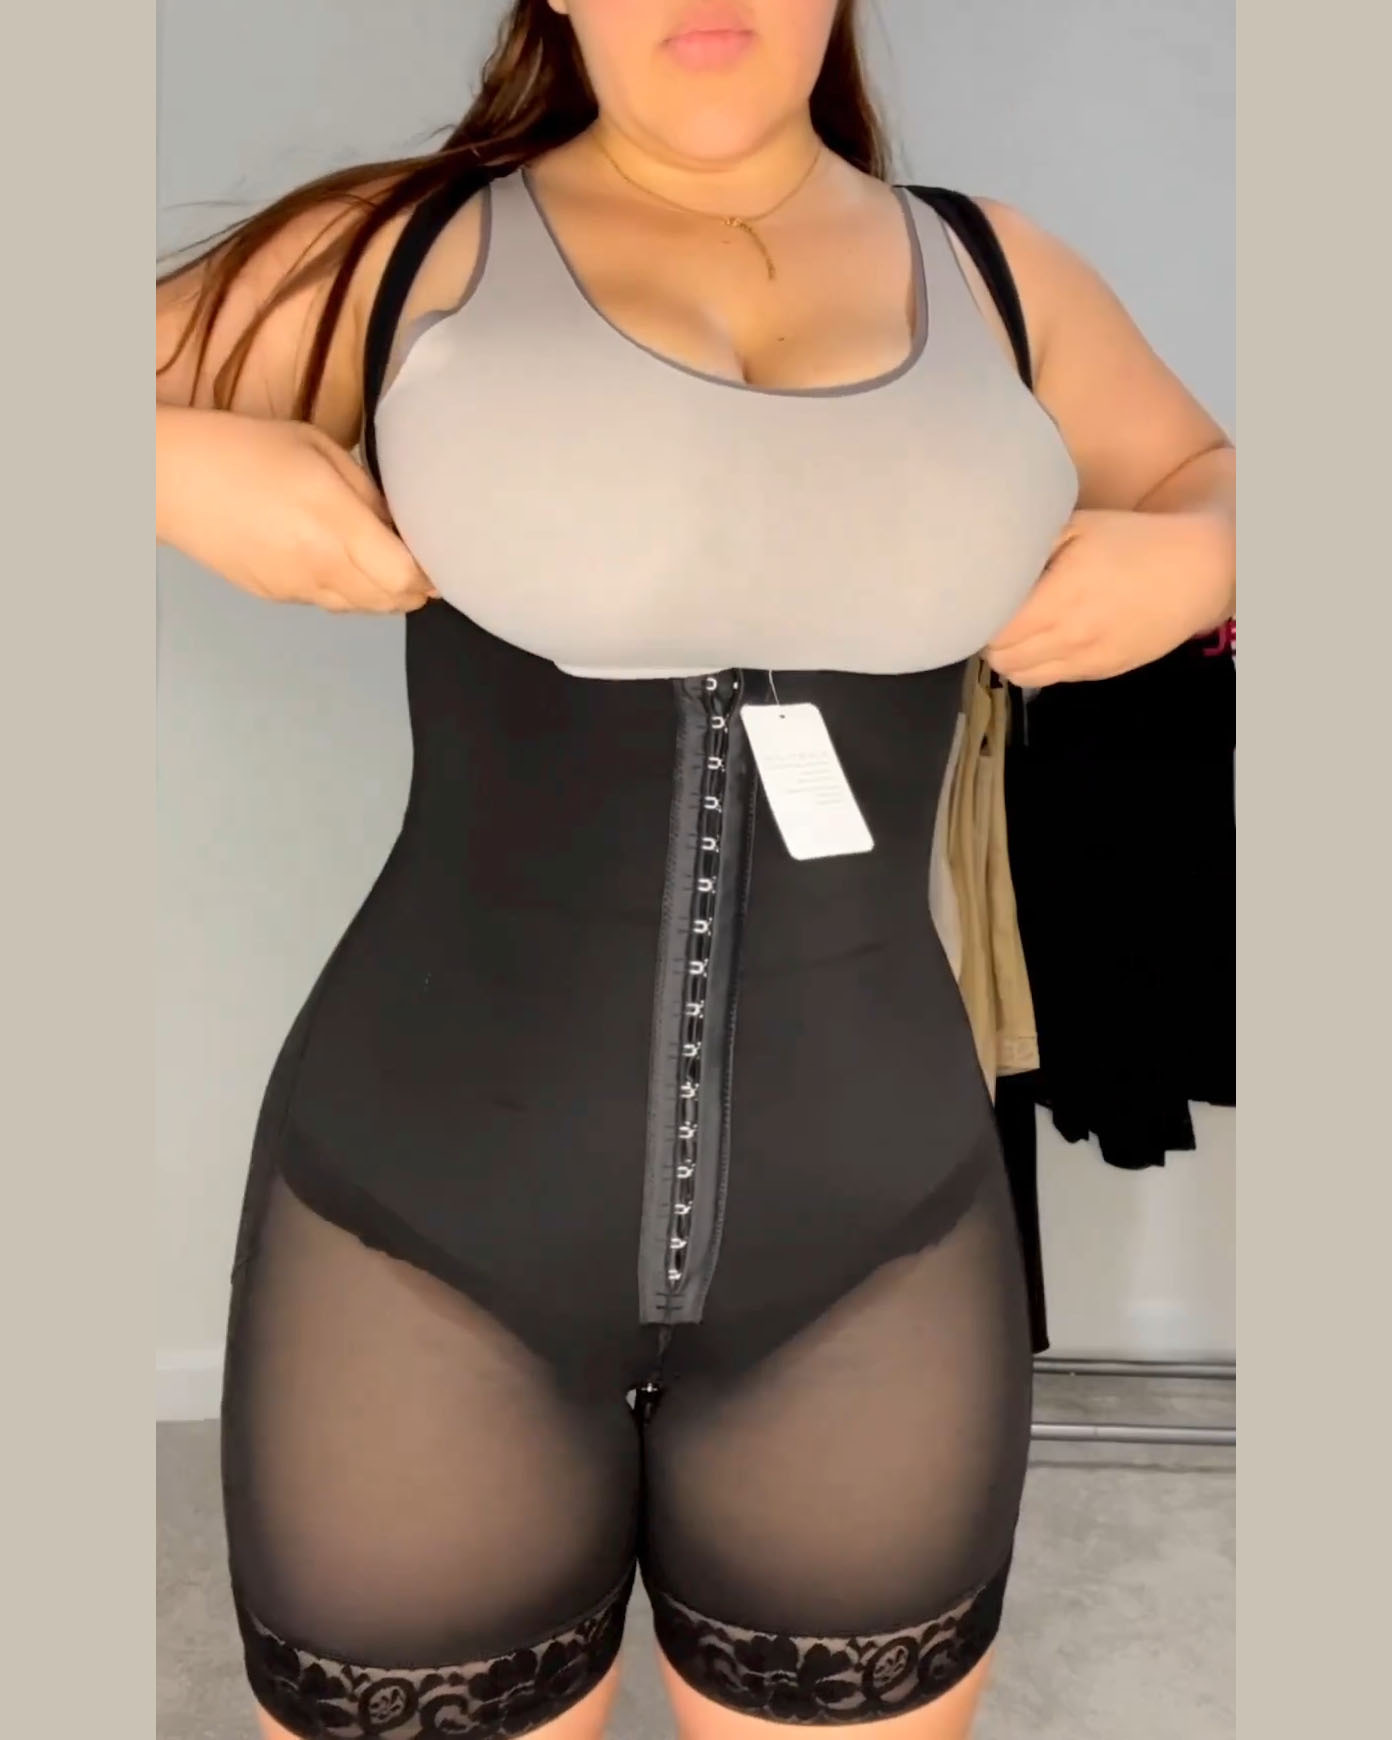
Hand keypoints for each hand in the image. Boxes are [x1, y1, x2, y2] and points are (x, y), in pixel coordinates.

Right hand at [156, 408, 437, 614]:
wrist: (170, 478)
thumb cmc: (246, 447)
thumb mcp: (319, 448)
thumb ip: (368, 493)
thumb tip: (402, 527)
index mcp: (333, 522)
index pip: (404, 576)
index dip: (431, 574)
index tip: (443, 557)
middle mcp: (318, 565)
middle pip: (390, 602)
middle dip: (415, 589)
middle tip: (423, 563)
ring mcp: (295, 587)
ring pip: (362, 609)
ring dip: (383, 593)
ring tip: (383, 562)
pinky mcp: (276, 597)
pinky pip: (329, 604)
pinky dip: (347, 591)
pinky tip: (338, 561)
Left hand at [985, 508, 1234, 685]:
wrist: (1199, 570)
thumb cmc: (1134, 540)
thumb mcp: (1077, 524)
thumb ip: (1028, 545)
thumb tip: (985, 563)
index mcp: (1060, 597)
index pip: (994, 630)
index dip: (979, 618)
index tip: (979, 601)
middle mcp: (1071, 635)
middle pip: (1001, 658)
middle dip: (989, 639)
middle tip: (993, 615)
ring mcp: (1088, 659)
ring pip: (1022, 676)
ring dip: (1010, 657)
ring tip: (1016, 631)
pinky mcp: (1102, 672)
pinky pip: (1051, 679)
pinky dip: (1038, 665)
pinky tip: (1047, 639)